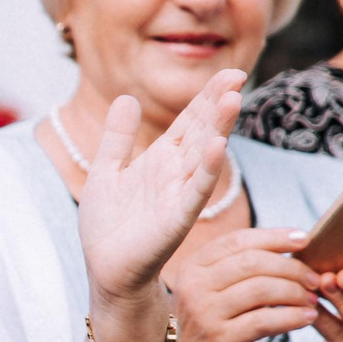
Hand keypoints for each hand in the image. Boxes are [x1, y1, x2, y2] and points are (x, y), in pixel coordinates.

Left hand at [77, 69, 243, 316]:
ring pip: (202, 156)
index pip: (190, 122)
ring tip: (233, 99)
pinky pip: (193, 192)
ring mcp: (178, 196)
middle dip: (218, 104)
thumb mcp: (106, 170)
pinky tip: (215, 147)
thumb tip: (126, 97)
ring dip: (218, 129)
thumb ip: (118, 137)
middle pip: (201, 132)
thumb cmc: (108, 225)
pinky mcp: (175, 220)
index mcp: (160, 160)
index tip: (231, 72)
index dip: (207, 97)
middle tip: (237, 75)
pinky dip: (204, 170)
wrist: (106, 269)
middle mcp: (175, 174)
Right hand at [165, 226, 320, 341]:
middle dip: (291, 267)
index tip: (304, 240)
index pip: (238, 240)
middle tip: (315, 278)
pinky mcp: (218, 340)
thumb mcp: (211, 289)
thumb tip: (290, 244)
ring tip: (312, 299)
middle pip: (252, 262)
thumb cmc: (209, 323)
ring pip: (261, 290)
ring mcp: (203, 313)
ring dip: (295, 292)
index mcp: (192, 266)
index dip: (274, 237)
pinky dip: (292, 317)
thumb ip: (238, 267)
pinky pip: (264, 321)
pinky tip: (308, 318)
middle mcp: (192, 286)